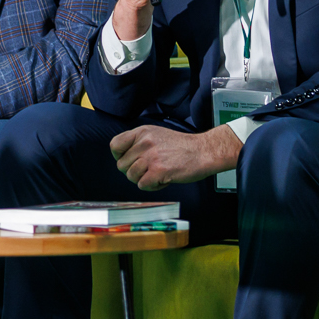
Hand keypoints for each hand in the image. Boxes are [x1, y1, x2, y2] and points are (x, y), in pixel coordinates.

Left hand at [109, 124, 238, 189]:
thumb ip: (139, 143)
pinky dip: (152, 186)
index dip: (120, 156)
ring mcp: (151, 157)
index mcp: (142, 132)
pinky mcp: (158, 171)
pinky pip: (142, 185)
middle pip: (122, 165)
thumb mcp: (156, 135)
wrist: (204, 151)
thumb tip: (122, 157)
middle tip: (149, 169)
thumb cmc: (182, 146)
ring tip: (158, 173)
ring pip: (131, 176)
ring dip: (143, 179)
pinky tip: (163, 180)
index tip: (130, 160)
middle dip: (134, 171)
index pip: (115, 145)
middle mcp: (144, 143)